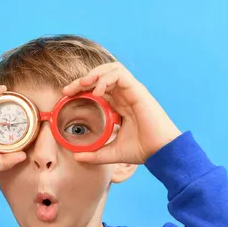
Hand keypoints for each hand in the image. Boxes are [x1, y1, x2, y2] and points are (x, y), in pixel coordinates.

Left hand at [62, 62, 181, 164]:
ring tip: (82, 85)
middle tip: (68, 90)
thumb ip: (94, 154)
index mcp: (119, 106)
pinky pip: (120, 75)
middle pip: (101, 76)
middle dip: (83, 79)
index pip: (98, 89)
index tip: (66, 97)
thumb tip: (76, 157)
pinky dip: (106, 79)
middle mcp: (125, 95)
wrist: (161, 152)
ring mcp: (132, 91)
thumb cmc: (142, 150)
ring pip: (111, 69)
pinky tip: (97, 92)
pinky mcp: (138, 91)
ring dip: (94, 74)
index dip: (81, 89)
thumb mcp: (112, 153)